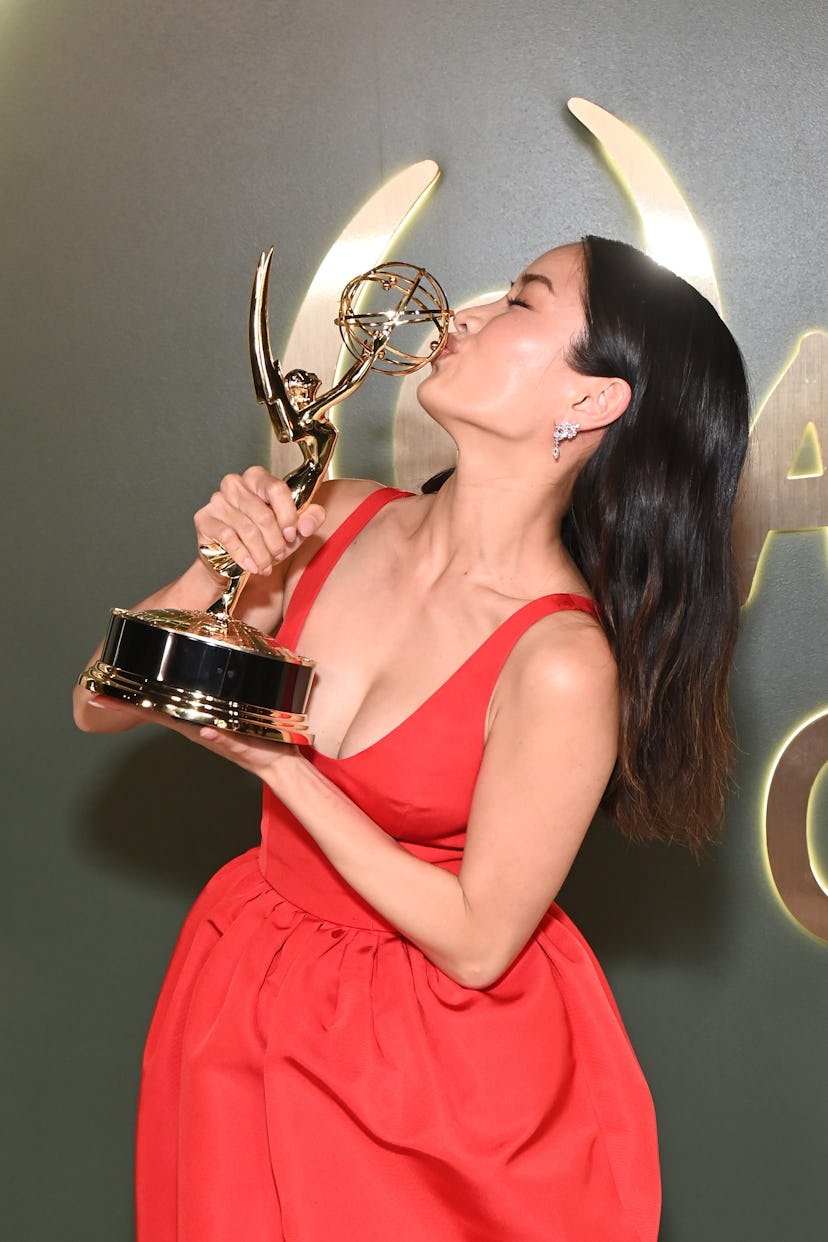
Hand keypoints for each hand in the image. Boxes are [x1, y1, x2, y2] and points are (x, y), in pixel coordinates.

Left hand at [89, 694, 300, 778]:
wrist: (278, 763)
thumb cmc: (261, 755)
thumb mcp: (244, 747)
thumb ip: (226, 739)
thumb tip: (205, 729)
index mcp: (194, 727)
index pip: (153, 712)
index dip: (125, 704)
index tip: (98, 696)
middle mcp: (192, 722)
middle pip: (152, 705)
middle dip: (126, 693)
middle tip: (101, 679)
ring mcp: (200, 719)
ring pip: (166, 701)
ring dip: (145, 690)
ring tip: (125, 675)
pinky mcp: (213, 714)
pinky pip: (184, 700)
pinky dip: (168, 691)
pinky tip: (163, 683)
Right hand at [194, 466, 324, 575]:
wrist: (231, 560)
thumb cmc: (263, 538)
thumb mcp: (293, 530)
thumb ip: (309, 520)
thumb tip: (307, 524)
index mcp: (258, 478)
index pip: (276, 489)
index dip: (288, 516)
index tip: (292, 535)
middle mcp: (235, 483)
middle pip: (263, 514)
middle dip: (276, 542)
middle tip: (279, 555)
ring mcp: (217, 500)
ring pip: (248, 530)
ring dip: (262, 554)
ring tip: (266, 565)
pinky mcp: (204, 518)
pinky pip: (229, 538)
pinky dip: (244, 556)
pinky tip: (251, 566)